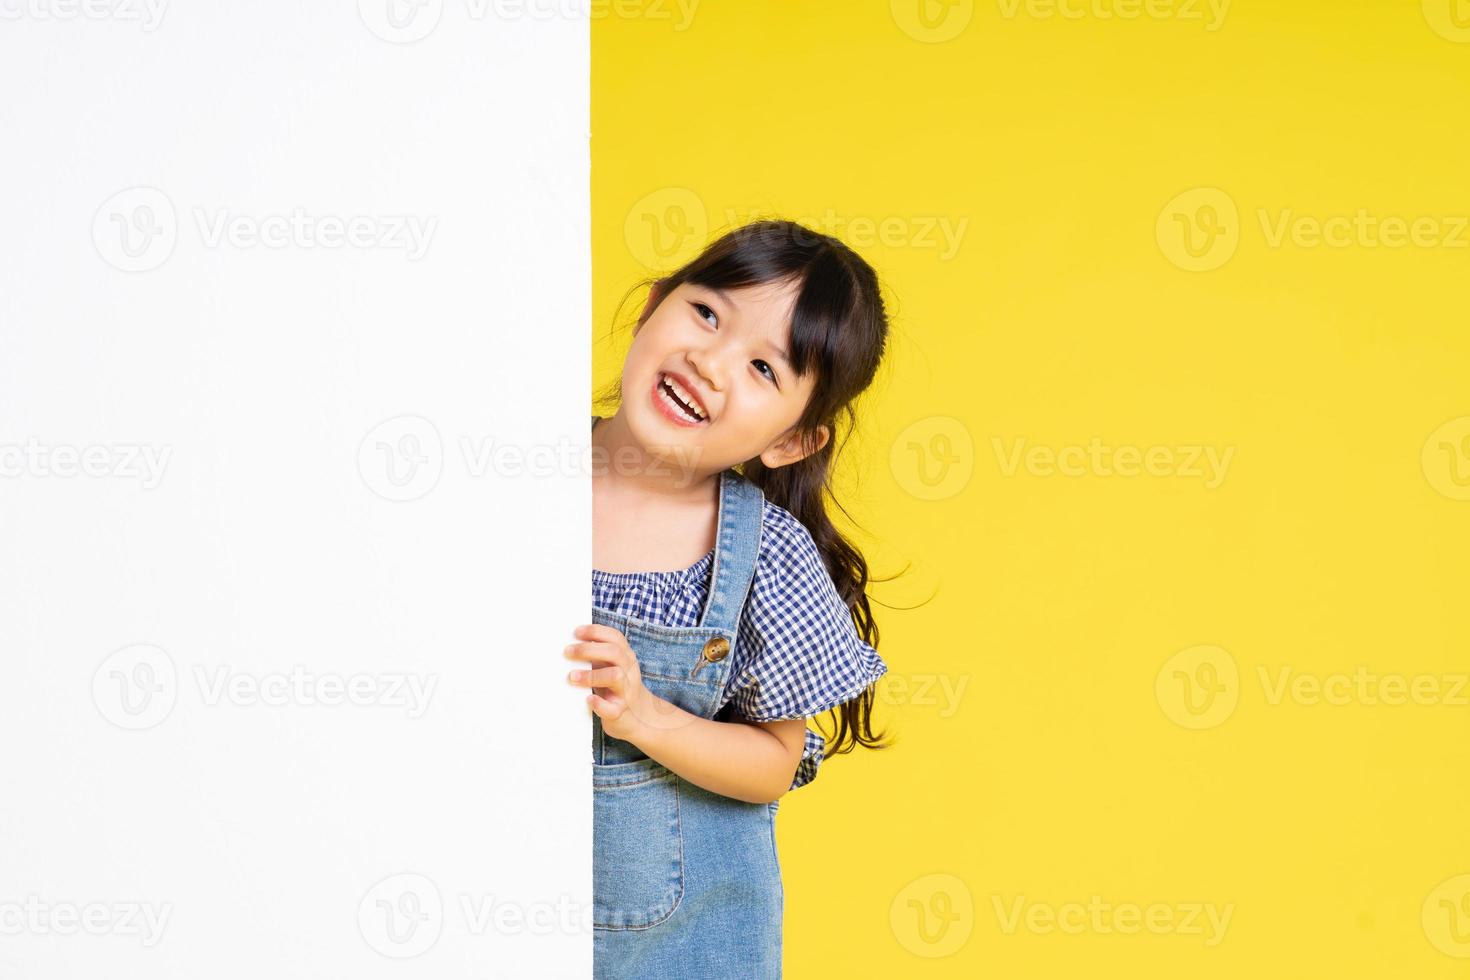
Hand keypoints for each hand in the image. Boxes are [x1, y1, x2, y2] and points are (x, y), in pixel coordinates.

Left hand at [564, 624, 678, 742]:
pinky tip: (588, 699)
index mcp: (626, 657)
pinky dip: (599, 704)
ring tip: (572, 677)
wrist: (638, 716)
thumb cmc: (616, 686)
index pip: (615, 637)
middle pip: (614, 652)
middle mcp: (629, 671)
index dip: (596, 632)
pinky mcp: (620, 711)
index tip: (576, 632)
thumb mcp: (612, 666)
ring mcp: (626, 691)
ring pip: (615, 676)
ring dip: (591, 675)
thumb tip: (570, 644)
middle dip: (589, 649)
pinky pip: (612, 708)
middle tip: (568, 652)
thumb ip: (598, 655)